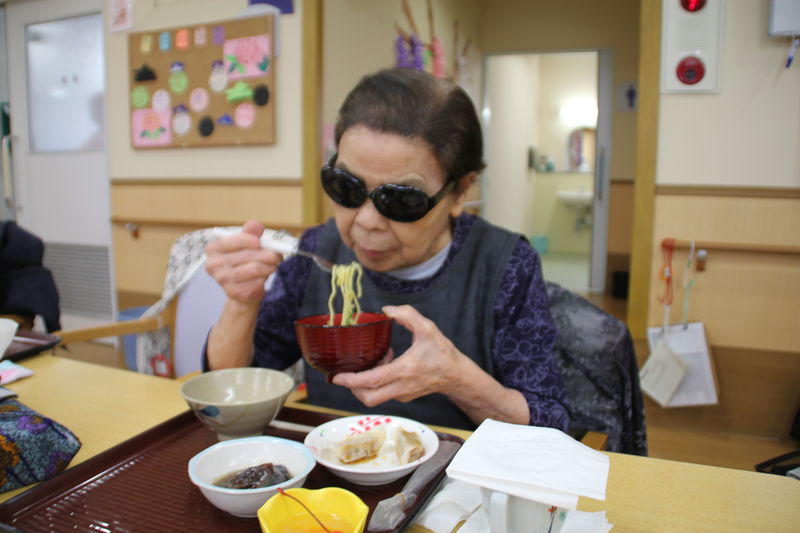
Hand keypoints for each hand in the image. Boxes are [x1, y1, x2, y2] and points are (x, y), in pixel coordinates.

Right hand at [204, 219, 282, 305]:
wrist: (243, 289)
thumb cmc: (244, 263)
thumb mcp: (246, 245)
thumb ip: (250, 233)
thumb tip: (256, 223)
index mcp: (213, 249)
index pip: (229, 242)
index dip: (246, 240)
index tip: (259, 242)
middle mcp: (213, 265)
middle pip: (245, 255)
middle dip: (266, 254)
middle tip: (276, 255)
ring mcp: (222, 280)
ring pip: (254, 268)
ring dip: (268, 266)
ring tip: (272, 265)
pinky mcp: (234, 292)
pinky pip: (256, 282)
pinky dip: (265, 278)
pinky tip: (264, 277)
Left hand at [331, 305, 465, 405]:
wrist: (456, 374)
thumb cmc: (442, 352)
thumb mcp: (427, 328)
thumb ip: (407, 314)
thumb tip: (386, 309)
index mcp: (404, 370)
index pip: (371, 381)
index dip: (351, 381)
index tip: (336, 377)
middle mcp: (400, 387)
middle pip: (367, 397)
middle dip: (352, 387)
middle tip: (346, 372)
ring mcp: (402, 394)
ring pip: (374, 397)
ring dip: (366, 381)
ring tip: (376, 360)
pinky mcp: (403, 397)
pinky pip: (383, 393)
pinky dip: (377, 381)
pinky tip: (387, 363)